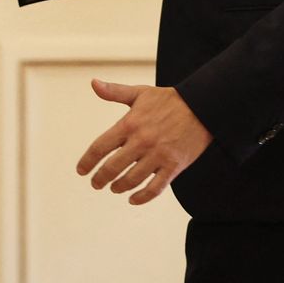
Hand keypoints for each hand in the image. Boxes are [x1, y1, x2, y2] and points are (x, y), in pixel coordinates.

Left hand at [77, 79, 211, 205]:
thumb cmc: (168, 100)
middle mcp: (142, 141)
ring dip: (119, 187)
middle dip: (100, 179)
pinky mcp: (173, 166)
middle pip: (112, 167)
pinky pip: (155, 189)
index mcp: (130, 123)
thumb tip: (93, 83)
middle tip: (96, 184)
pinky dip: (142, 197)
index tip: (81, 170)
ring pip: (131, 180)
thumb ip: (114, 92)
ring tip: (114, 188)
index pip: (100, 146)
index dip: (88, 161)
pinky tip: (133, 199)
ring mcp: (158, 156)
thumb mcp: (140, 93)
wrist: (202, 107)